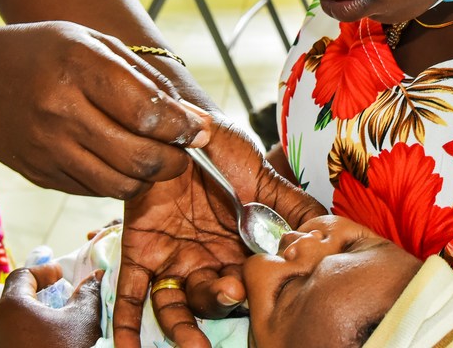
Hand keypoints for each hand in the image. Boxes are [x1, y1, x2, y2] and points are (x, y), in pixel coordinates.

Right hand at [0, 21, 208, 197]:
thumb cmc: (42, 52)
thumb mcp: (92, 41)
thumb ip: (143, 77)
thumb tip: (191, 118)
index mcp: (78, 67)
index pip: (147, 111)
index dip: (183, 127)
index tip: (200, 130)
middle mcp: (61, 112)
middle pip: (140, 158)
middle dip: (175, 160)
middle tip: (183, 150)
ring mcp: (48, 149)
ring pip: (122, 184)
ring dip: (149, 176)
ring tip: (154, 155)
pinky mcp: (41, 175)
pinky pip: (97, 190)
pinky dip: (118, 180)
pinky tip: (118, 158)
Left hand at [0, 263, 102, 347]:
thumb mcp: (84, 319)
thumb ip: (87, 292)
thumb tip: (96, 276)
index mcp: (11, 308)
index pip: (21, 275)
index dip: (43, 270)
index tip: (61, 275)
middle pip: (13, 300)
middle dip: (38, 296)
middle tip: (61, 298)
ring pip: (11, 325)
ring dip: (33, 319)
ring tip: (58, 325)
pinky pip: (12, 343)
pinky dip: (28, 338)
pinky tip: (49, 344)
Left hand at [112, 119, 325, 347]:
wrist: (178, 126)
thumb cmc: (223, 149)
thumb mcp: (263, 176)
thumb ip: (294, 206)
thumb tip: (328, 230)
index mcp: (239, 249)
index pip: (250, 283)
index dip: (256, 289)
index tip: (261, 285)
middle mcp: (207, 260)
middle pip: (214, 299)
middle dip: (223, 303)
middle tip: (232, 292)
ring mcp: (173, 258)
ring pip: (177, 306)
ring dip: (183, 330)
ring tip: (193, 346)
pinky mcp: (140, 252)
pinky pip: (131, 293)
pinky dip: (125, 323)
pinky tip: (125, 347)